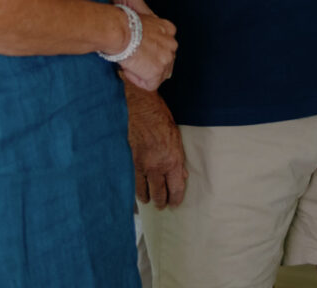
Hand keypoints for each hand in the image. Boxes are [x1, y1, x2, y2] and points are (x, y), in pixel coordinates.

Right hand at [117, 10, 176, 91]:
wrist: (119, 31)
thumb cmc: (124, 24)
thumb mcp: (143, 15)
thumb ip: (150, 22)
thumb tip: (146, 22)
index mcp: (169, 29)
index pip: (165, 45)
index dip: (150, 51)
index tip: (138, 50)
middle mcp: (172, 44)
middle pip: (165, 60)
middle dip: (150, 63)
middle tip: (133, 59)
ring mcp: (166, 59)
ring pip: (159, 74)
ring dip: (144, 72)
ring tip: (129, 64)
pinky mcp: (157, 71)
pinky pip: (150, 85)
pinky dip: (138, 80)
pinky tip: (128, 70)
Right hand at [126, 86, 186, 207]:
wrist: (144, 109)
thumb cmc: (162, 120)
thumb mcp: (178, 140)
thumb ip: (179, 161)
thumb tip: (182, 175)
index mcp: (173, 161)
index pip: (176, 188)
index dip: (176, 198)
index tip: (176, 204)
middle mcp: (158, 167)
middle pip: (160, 193)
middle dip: (162, 202)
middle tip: (163, 207)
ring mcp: (144, 165)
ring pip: (146, 190)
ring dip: (149, 198)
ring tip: (151, 202)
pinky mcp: (133, 161)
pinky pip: (136, 181)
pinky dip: (138, 190)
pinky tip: (139, 194)